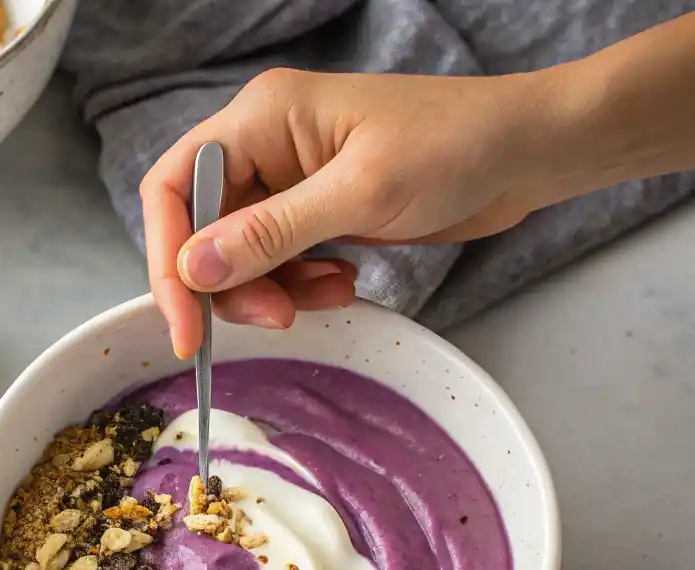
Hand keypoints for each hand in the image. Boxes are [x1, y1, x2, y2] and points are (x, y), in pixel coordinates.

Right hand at [140, 67, 554, 356]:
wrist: (526, 153)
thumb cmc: (454, 147)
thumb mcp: (359, 194)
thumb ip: (271, 233)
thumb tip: (193, 270)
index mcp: (261, 119)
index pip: (174, 188)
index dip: (168, 258)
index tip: (187, 325)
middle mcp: (265, 148)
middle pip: (202, 231)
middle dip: (232, 285)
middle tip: (278, 317)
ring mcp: (291, 182)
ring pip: (241, 256)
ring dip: (274, 290)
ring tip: (330, 292)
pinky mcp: (317, 212)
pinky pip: (281, 263)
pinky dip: (302, 286)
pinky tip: (344, 282)